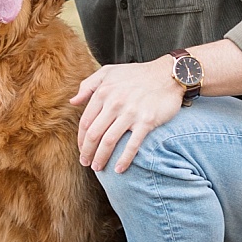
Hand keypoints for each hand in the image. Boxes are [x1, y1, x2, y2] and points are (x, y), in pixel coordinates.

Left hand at [70, 58, 184, 173]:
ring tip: (98, 168)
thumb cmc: (137, 74)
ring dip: (101, 158)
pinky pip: (132, 145)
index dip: (81, 139)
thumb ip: (88, 85)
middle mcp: (114, 103)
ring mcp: (130, 113)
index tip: (82, 149)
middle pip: (94, 134)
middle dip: (87, 152)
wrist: (168, 74)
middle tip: (86, 163)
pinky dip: (124, 159)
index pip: (85, 122)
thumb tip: (73, 102)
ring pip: (109, 141)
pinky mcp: (147, 121)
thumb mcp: (108, 71)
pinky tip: (119, 169)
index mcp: (103, 92)